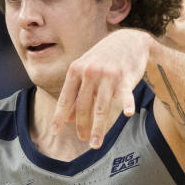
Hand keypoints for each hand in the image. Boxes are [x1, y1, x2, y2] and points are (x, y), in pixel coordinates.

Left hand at [52, 28, 151, 147]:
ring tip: (95, 144)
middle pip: (84, 106)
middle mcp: (91, 72)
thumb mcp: (85, 71)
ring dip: (98, 128)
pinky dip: (127, 104)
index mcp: (76, 69)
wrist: (129, 40)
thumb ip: (75, 93)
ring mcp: (108, 74)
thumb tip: (67, 119)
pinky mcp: (126, 77)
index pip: (66, 98)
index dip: (59, 116)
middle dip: (82, 125)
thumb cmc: (103, 59)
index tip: (55, 132)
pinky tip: (127, 114)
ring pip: (101, 107)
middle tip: (83, 139)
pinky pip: (126, 94)